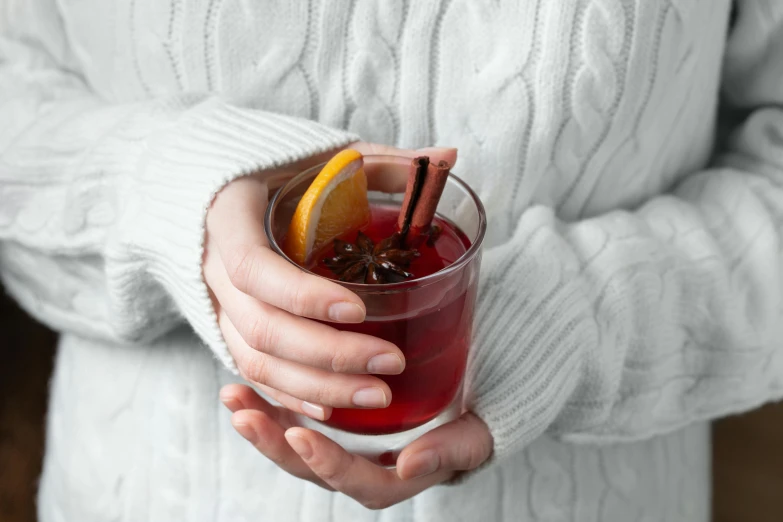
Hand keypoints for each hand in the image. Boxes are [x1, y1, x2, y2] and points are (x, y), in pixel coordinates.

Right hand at [204, 143, 457, 420]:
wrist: (213, 189)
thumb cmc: (277, 171)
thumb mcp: (323, 158)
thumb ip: (383, 163)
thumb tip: (449, 155)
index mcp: (229, 217)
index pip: (256, 268)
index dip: (304, 296)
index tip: (360, 310)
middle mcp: (213, 267)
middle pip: (262, 327)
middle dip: (328, 355)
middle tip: (391, 363)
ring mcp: (216, 303)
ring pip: (256, 361)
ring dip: (317, 387)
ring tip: (378, 396)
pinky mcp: (227, 327)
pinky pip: (253, 372)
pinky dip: (291, 395)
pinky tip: (335, 410)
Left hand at [220, 384, 493, 509]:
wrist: (470, 398)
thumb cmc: (473, 419)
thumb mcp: (473, 435)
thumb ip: (450, 451)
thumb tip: (410, 466)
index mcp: (395, 478)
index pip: (359, 483)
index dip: (330, 465)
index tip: (303, 436)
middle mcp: (361, 467)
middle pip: (312, 468)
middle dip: (276, 446)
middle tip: (246, 417)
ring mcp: (341, 444)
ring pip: (296, 444)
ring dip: (262, 423)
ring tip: (232, 398)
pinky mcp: (329, 420)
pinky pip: (294, 418)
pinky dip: (269, 404)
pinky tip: (242, 385)